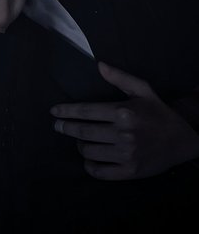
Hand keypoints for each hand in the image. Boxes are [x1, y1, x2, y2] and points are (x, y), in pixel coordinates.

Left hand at [50, 61, 198, 179]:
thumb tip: (99, 65)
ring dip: (79, 146)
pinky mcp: (130, 171)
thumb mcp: (143, 89)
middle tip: (57, 127)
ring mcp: (126, 154)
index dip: (67, 112)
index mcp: (123, 112)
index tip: (54, 112)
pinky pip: (101, 172)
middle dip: (66, 128)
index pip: (86, 111)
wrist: (183, 140)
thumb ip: (120, 77)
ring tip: (77, 141)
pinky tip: (88, 160)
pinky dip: (90, 166)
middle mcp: (123, 134)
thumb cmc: (158, 112)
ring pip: (90, 152)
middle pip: (84, 132)